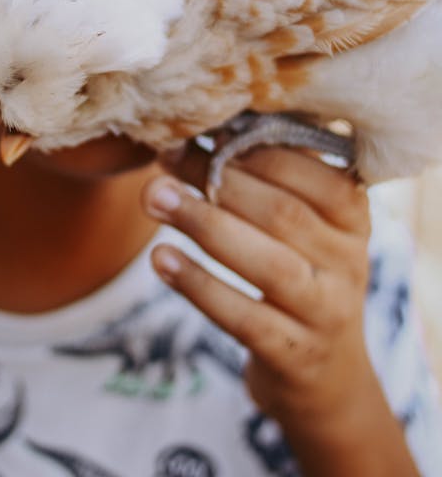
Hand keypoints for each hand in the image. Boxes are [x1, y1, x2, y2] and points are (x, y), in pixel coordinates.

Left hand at [142, 145, 419, 475]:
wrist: (326, 376)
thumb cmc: (299, 272)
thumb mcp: (302, 224)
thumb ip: (264, 177)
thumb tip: (197, 131)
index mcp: (352, 214)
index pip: (309, 170)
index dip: (251, 147)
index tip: (201, 131)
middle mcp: (349, 260)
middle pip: (283, 212)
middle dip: (218, 179)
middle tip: (167, 158)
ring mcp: (327, 312)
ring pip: (268, 263)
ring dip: (204, 224)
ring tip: (154, 197)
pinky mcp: (295, 354)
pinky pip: (244, 318)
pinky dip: (199, 285)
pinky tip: (160, 258)